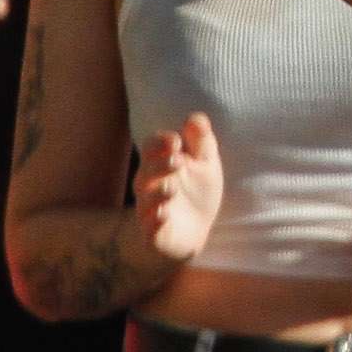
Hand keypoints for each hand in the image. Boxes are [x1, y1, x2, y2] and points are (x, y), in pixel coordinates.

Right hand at [132, 113, 224, 269]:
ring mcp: (150, 210)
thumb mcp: (206, 163)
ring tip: (171, 188)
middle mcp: (150, 186)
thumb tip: (194, 117)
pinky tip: (163, 216)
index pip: (151, 147)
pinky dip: (154, 223)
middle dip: (159, 165)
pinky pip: (148, 229)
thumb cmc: (197, 191)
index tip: (176, 141)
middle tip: (177, 161)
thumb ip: (201, 141)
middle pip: (146, 171)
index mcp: (160, 164)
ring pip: (146, 200)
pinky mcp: (154, 234)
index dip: (160, 142)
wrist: (197, 231)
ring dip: (157, 193)